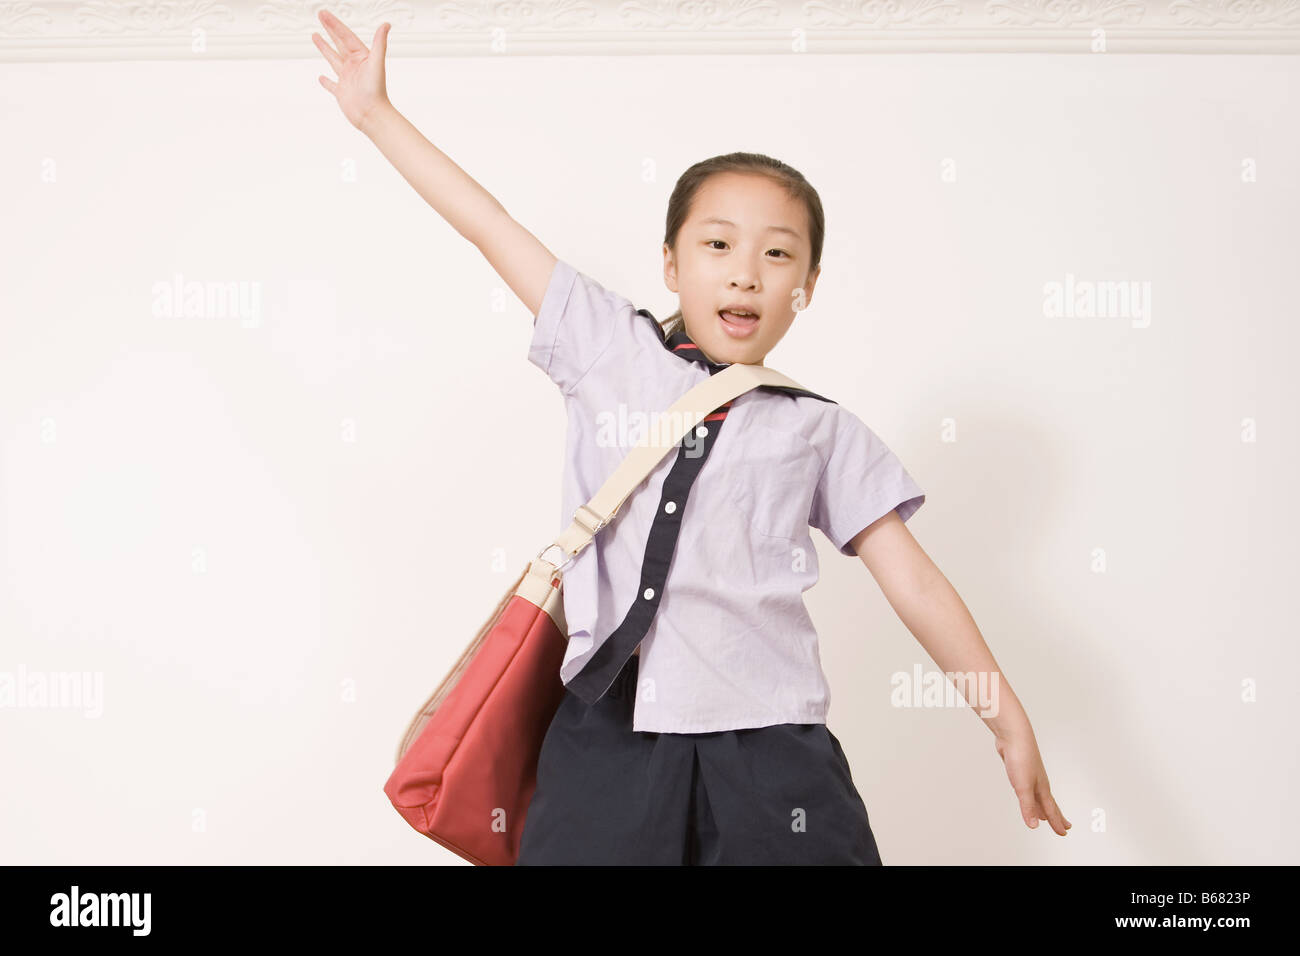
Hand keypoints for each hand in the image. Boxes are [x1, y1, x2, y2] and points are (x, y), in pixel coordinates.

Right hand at [312, 9, 391, 131]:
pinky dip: (326, 81)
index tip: (323, 14)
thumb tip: (386, 24)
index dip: (334, 25)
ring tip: (315, 36)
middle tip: (321, 16)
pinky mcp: (341, 92)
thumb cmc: (376, 91)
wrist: (372, 115)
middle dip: (330, 30)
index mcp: (362, 58)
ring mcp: (347, 79)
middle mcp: (354, 66)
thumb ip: (380, 43)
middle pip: (339, 43)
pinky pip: (331, 84)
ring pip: (333, 59)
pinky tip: (320, 78)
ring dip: (325, 48)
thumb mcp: (376, 63)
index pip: (345, 36)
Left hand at [994, 729, 1071, 834]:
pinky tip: (1027, 794)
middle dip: (1056, 817)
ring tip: (1044, 816)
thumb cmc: (1021, 758)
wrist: (1014, 735)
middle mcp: (1039, 783)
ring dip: (1042, 807)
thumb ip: (1028, 807)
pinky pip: (1028, 788)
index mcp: (1042, 788)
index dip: (1056, 823)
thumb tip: (1034, 826)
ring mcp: (1030, 775)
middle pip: (1049, 804)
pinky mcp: (1020, 769)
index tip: (1063, 833)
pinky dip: (1031, 796)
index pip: (1051, 811)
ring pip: (1039, 796)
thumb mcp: (1023, 787)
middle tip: (1064, 827)